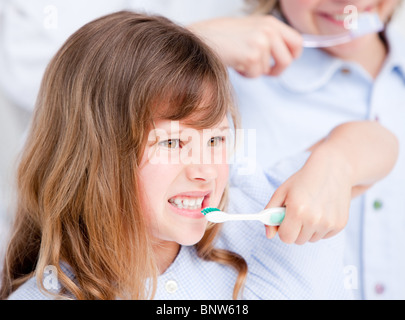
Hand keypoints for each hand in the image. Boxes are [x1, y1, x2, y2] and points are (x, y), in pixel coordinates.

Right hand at [188, 15, 302, 77]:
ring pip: (269, 70)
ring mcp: (261, 42)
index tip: (282, 63)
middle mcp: (269, 30)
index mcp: (270, 22)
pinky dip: (245, 74)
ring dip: (255, 71)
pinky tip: (236, 63)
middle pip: (287, 60)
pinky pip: (255, 75)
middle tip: (265, 72)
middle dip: (276, 70)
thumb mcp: (252, 29)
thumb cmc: (223, 36)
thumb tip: (285, 55)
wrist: (202, 38)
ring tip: (241, 61)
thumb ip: (269, 38)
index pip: (297, 41)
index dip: (292, 56)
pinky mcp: (251, 56)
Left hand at [265, 144, 351, 244]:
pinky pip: (323, 236)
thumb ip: (270, 214)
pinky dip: (320, 227)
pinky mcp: (340, 224)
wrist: (332, 169)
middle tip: (298, 211)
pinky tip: (322, 211)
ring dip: (308, 229)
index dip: (283, 229)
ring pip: (311, 239)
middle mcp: (314, 219)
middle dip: (295, 229)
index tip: (285, 220)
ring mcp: (329, 223)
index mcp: (297, 210)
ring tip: (311, 209)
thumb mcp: (281, 192)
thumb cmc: (303, 180)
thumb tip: (269, 235)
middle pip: (298, 240)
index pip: (286, 238)